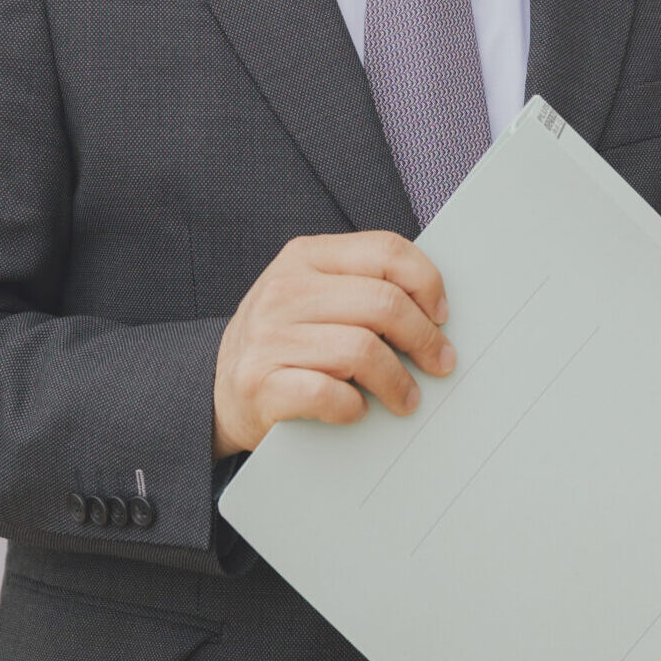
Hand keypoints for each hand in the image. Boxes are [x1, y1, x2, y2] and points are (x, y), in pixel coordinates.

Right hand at [212, 232, 456, 459]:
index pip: (386, 250)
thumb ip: (362, 286)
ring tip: (406, 398)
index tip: (441, 316)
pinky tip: (358, 409)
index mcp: (305, 256)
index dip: (427, 283)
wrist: (219, 390)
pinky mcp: (260, 385)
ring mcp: (268, 337)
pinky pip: (327, 394)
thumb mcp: (315, 295)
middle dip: (424, 338)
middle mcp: (283, 290)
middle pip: (383, 302)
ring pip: (362, 350)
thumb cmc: (286, 341)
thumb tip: (435, 309)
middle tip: (439, 363)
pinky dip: (354, 407)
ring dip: (397, 381)